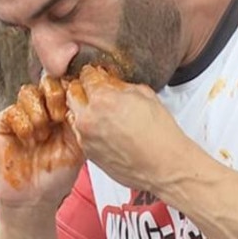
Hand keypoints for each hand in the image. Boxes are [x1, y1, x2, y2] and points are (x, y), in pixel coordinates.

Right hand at [0, 75, 84, 207]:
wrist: (34, 198)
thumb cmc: (56, 177)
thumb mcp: (78, 149)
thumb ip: (80, 124)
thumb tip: (84, 102)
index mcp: (63, 113)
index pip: (66, 86)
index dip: (70, 90)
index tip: (73, 106)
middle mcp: (43, 111)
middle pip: (47, 82)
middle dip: (54, 95)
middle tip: (59, 117)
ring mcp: (24, 117)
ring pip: (28, 92)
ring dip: (38, 111)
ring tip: (42, 134)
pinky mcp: (5, 125)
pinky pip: (12, 110)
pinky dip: (23, 124)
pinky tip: (28, 141)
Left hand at [65, 66, 194, 192]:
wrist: (164, 166)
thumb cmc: (160, 135)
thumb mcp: (145, 96)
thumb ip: (121, 86)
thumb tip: (111, 82)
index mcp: (103, 99)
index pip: (86, 76)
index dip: (92, 73)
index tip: (95, 74)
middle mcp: (89, 118)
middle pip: (73, 93)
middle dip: (82, 89)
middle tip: (94, 91)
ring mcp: (86, 138)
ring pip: (74, 115)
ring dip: (83, 110)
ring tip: (101, 113)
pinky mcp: (88, 154)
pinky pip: (81, 134)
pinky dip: (88, 129)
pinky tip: (105, 129)